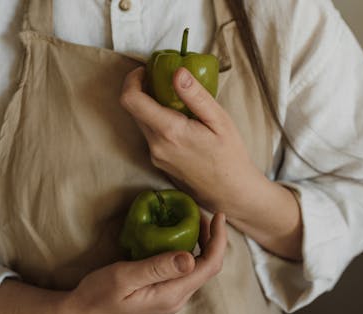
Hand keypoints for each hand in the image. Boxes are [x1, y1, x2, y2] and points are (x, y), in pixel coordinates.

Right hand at [60, 213, 227, 313]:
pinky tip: (179, 237)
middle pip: (208, 265)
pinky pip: (185, 270)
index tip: (218, 215)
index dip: (218, 239)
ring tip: (193, 219)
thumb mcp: (125, 277)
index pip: (209, 265)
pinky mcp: (163, 293)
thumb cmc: (98, 295)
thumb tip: (190, 258)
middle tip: (201, 212)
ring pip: (197, 267)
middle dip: (212, 237)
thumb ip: (157, 268)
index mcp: (172, 293)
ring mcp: (171, 297)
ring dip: (202, 243)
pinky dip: (189, 250)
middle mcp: (177, 297)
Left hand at [120, 67, 266, 214]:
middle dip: (144, 91)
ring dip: (153, 108)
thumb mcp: (219, 120)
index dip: (132, 80)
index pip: (131, 100)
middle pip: (134, 110)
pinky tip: (182, 125)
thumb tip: (176, 72)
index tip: (146, 71)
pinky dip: (159, 124)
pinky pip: (152, 137)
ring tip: (179, 103)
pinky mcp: (160, 164)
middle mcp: (156, 146)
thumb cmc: (230, 156)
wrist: (231, 193)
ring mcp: (156, 157)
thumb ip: (195, 96)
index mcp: (169, 131)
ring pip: (143, 124)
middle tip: (165, 81)